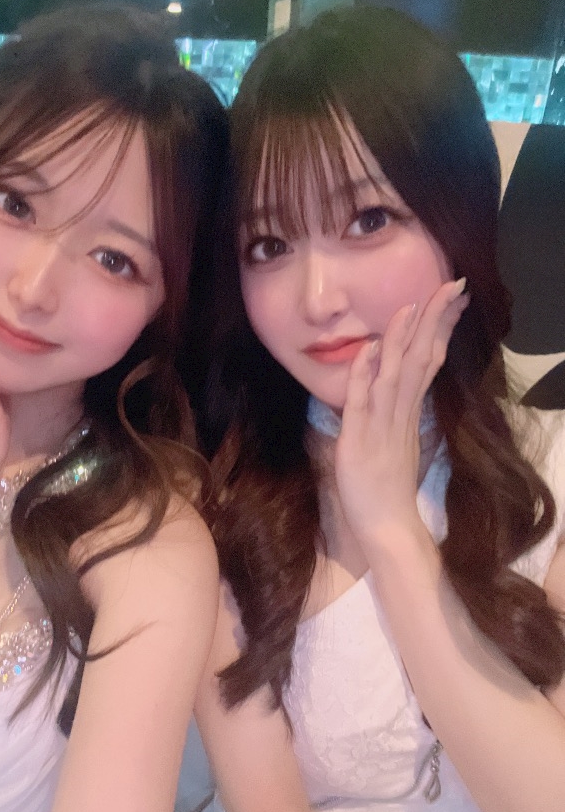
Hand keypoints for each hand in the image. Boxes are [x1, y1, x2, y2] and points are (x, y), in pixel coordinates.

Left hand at [334, 278, 468, 545]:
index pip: (428, 359)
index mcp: (409, 412)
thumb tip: (399, 383)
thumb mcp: (397, 442)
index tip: (451, 297)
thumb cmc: (387, 487)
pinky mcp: (360, 440)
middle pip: (420, 358)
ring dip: (402, 339)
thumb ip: (400, 412)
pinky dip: (365, 374)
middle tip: (450, 285)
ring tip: (411, 306)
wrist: (388, 526)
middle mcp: (401, 413)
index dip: (438, 327)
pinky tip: (369, 350)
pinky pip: (363, 402)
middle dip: (433, 319)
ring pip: (395, 374)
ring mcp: (382, 426)